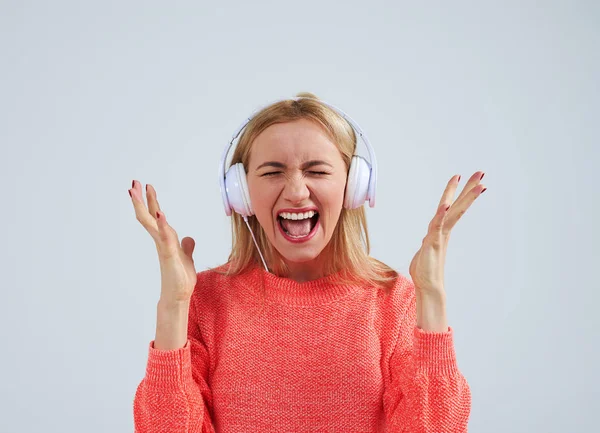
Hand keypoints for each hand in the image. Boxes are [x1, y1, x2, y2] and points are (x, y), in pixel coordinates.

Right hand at [128, 180, 196, 303]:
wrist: (178, 296)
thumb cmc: (180, 278)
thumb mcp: (186, 257)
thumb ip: (186, 247)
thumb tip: (188, 238)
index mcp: (165, 239)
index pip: (156, 217)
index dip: (151, 201)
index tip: (146, 186)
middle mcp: (161, 241)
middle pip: (147, 216)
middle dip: (140, 199)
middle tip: (133, 182)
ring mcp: (163, 247)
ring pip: (150, 223)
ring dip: (145, 206)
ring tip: (137, 191)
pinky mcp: (168, 254)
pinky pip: (164, 236)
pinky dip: (163, 224)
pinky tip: (160, 212)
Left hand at [409, 172, 486, 297]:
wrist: (428, 286)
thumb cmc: (425, 269)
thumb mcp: (427, 247)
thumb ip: (431, 239)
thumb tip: (431, 236)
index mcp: (442, 229)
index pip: (453, 207)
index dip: (459, 192)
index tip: (465, 178)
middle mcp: (444, 229)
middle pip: (459, 205)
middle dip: (469, 188)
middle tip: (481, 172)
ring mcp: (440, 235)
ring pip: (454, 211)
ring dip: (464, 197)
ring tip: (476, 184)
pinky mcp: (434, 242)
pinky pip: (438, 225)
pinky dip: (442, 215)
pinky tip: (446, 205)